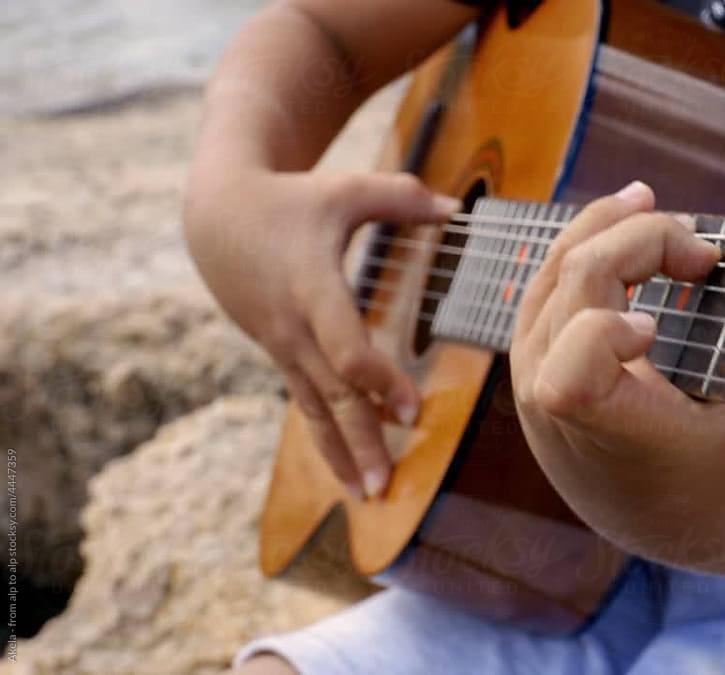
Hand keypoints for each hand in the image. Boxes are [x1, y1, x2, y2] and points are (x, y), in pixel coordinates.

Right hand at [184, 170, 458, 498]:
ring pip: (314, 408)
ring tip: (368, 495)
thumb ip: (401, 198)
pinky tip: (348, 468)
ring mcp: (283, 345)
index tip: (411, 410)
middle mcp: (295, 327)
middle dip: (360, 442)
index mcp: (313, 288)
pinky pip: (305, 401)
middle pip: (332, 394)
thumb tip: (457, 209)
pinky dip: (327, 435)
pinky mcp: (280, 353)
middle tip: (385, 487)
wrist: (216, 215)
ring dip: (341, 453)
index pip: (346, 348)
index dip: (380, 380)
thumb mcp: (344, 190)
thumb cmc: (290, 199)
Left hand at [510, 181, 724, 563]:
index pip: (570, 377)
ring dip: (608, 226)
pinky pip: (547, 276)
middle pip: (576, 282)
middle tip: (706, 252)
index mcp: (609, 432)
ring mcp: (529, 368)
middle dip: (643, 241)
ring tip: (651, 201)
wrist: (657, 510)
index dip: (604, 334)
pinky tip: (625, 217)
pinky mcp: (529, 346)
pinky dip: (587, 240)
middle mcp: (552, 401)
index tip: (656, 327)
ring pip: (555, 268)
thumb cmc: (720, 464)